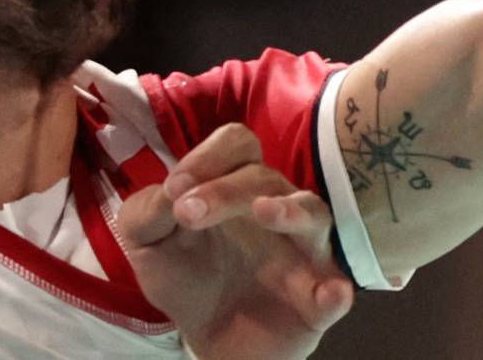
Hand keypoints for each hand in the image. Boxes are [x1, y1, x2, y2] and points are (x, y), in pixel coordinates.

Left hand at [119, 125, 353, 359]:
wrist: (204, 338)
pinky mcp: (316, 302)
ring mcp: (302, 252)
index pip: (237, 143)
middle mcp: (276, 207)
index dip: (207, 157)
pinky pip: (337, 291)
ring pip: (314, 214)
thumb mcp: (146, 242)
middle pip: (265, 177)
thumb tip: (170, 194)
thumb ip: (147, 212)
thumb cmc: (182, 275)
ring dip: (291, 210)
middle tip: (188, 214)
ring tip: (264, 213)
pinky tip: (327, 294)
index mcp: (235, 184)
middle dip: (225, 189)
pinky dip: (335, 292)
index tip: (175, 188)